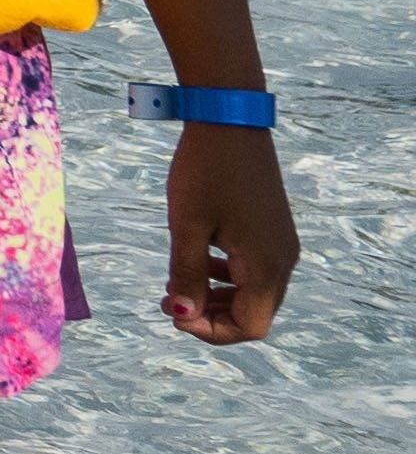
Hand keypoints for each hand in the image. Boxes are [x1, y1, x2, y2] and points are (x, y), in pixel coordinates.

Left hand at [163, 121, 297, 343]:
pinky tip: (199, 259)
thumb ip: (186, 275)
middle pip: (255, 312)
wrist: (229, 121)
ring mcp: (283, 245)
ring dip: (219, 297)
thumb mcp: (187, 226)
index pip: (250, 326)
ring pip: (256, 292)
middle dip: (212, 315)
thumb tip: (183, 316)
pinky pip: (256, 268)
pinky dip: (228, 276)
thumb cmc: (204, 172)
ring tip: (177, 283)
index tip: (173, 315)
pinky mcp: (275, 230)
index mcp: (266, 267)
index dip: (212, 331)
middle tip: (169, 301)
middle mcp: (284, 261)